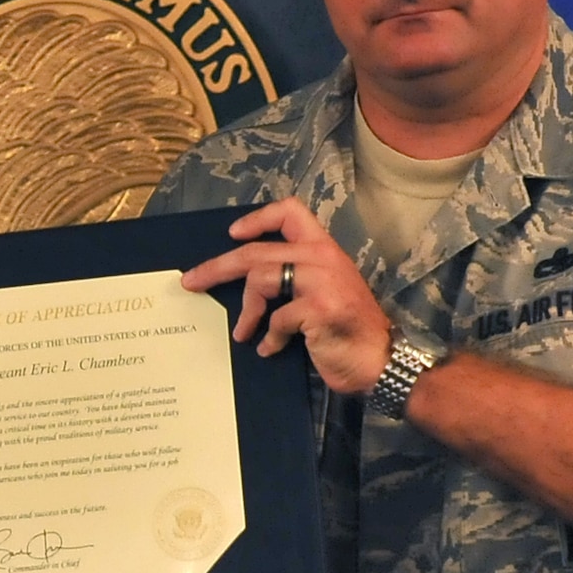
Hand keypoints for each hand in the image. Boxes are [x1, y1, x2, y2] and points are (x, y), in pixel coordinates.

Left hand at [177, 197, 392, 394]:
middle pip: (256, 252)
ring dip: (246, 311)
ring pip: (260, 280)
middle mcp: (322, 258)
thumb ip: (295, 277)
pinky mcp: (319, 308)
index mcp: (323, 249)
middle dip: (217, 267)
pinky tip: (269, 349)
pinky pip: (277, 318)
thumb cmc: (348, 330)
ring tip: (243, 332)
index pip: (290, 212)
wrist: (381, 360)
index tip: (233, 234)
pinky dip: (269, 338)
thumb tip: (247, 281)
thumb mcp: (326, 291)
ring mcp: (323, 281)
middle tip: (191, 282)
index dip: (257, 218)